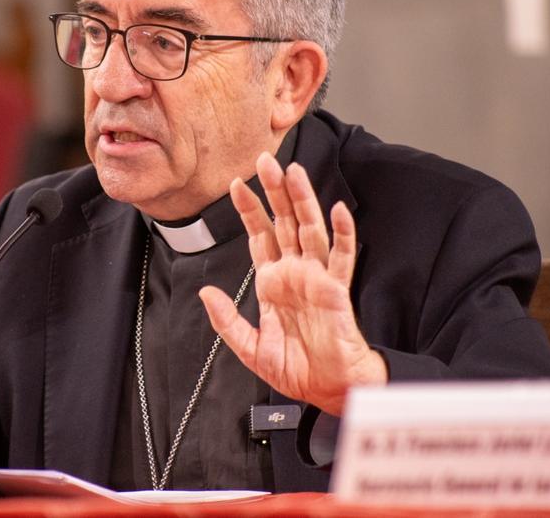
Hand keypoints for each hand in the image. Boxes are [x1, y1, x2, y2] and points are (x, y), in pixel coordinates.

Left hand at [199, 152, 386, 414]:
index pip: (260, 235)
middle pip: (284, 222)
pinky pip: (342, 257)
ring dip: (303, 201)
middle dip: (274, 192)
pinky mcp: (337, 290)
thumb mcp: (249, 347)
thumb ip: (227, 320)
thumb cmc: (295, 369)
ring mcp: (317, 277)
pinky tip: (338, 210)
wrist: (326, 388)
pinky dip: (343, 233)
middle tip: (265, 160)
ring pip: (310, 229)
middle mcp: (295, 272)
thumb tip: (206, 292)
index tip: (236, 183)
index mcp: (273, 282)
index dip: (249, 209)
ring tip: (295, 172)